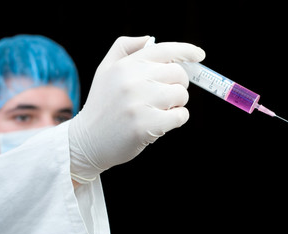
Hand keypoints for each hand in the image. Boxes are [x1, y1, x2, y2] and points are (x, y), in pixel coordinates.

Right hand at [69, 36, 204, 175]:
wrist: (88, 140)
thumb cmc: (102, 104)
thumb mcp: (105, 70)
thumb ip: (124, 48)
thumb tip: (150, 39)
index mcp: (126, 65)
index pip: (165, 50)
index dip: (187, 51)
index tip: (199, 56)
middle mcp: (132, 80)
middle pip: (178, 74)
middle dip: (178, 85)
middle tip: (166, 95)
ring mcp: (138, 103)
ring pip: (181, 95)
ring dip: (177, 104)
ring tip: (160, 109)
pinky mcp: (145, 125)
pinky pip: (180, 116)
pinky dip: (176, 119)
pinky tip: (160, 122)